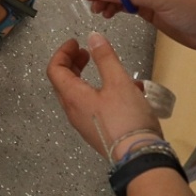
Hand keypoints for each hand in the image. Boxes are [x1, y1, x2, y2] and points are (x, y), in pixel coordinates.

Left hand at [47, 32, 163, 159]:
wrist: (141, 158)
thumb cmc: (126, 117)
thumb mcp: (118, 82)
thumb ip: (105, 58)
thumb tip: (92, 37)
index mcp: (72, 97)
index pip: (55, 70)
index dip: (62, 53)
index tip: (76, 42)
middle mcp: (73, 111)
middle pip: (64, 82)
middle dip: (74, 64)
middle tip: (87, 53)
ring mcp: (85, 124)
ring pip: (81, 95)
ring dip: (92, 78)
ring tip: (113, 70)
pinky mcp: (98, 133)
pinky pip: (94, 107)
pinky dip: (104, 93)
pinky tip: (130, 92)